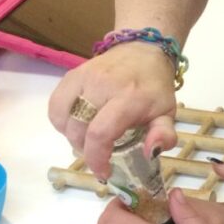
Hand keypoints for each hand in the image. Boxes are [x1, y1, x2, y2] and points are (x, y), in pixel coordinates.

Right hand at [49, 43, 178, 177]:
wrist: (143, 51)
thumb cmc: (155, 88)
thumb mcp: (168, 113)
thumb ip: (164, 135)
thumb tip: (151, 152)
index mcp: (129, 98)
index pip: (100, 132)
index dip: (96, 158)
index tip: (103, 172)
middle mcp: (102, 86)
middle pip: (78, 129)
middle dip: (85, 151)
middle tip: (98, 155)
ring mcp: (83, 78)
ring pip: (62, 118)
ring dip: (71, 137)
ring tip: (88, 141)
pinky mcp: (71, 75)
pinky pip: (55, 105)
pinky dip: (61, 121)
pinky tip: (77, 125)